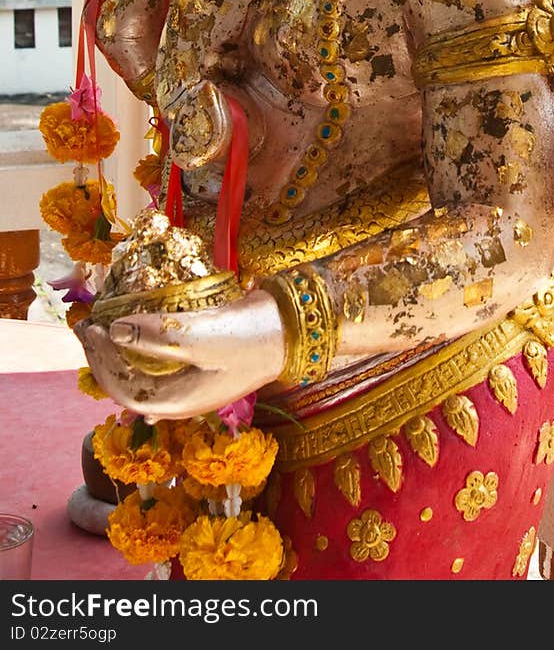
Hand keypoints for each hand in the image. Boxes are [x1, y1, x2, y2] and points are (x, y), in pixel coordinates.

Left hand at [75, 290, 285, 420]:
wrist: (292, 329)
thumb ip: (156, 335)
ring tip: (105, 326)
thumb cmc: (249, 338)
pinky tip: (137, 340)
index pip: (124, 390)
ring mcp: (193, 381)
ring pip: (143, 373)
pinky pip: (161, 363)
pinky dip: (143, 348)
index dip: (101, 362)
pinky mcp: (202, 362)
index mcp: (179, 402)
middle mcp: (182, 397)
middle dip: (104, 357)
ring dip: (121, 352)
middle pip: (130, 385)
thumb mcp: (200, 337)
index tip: (91, 328)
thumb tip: (114, 330)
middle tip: (87, 325)